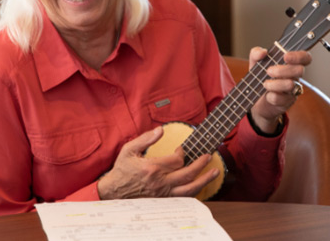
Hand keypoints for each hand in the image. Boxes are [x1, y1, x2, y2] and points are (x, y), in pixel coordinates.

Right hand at [97, 126, 218, 199]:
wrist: (115, 191)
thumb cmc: (122, 169)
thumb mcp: (129, 150)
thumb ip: (145, 139)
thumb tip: (160, 130)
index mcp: (152, 168)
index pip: (176, 160)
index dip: (183, 152)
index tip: (182, 149)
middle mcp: (160, 182)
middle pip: (187, 173)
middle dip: (201, 164)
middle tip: (208, 155)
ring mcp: (163, 193)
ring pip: (189, 188)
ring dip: (204, 180)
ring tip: (215, 172)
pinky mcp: (163, 199)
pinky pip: (183, 197)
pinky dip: (195, 191)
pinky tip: (201, 185)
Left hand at [248, 46, 311, 133]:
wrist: (255, 98)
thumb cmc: (259, 77)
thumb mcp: (255, 63)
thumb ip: (256, 53)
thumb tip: (263, 52)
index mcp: (290, 64)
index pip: (305, 57)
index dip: (298, 56)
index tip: (285, 56)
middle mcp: (295, 76)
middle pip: (300, 70)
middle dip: (283, 70)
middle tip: (268, 71)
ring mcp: (293, 90)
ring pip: (291, 85)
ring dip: (276, 84)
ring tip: (265, 84)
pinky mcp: (287, 102)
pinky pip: (283, 99)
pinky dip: (272, 97)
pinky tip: (267, 95)